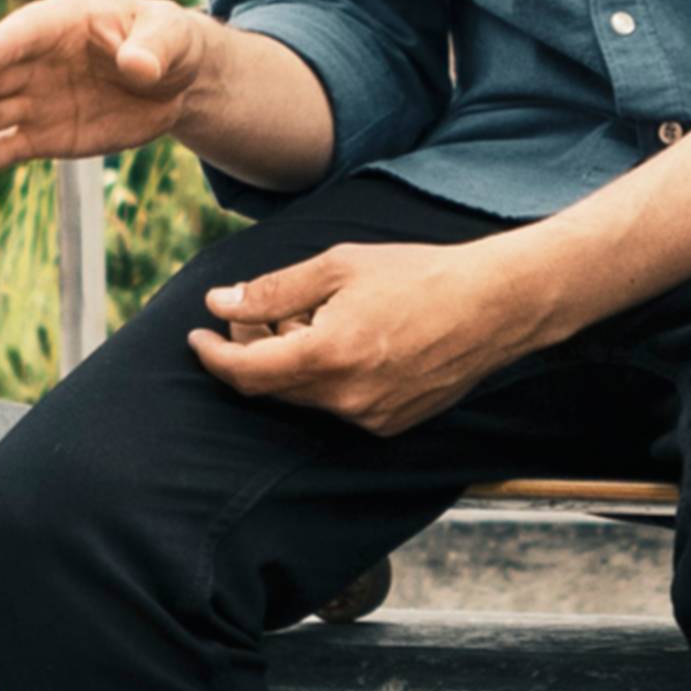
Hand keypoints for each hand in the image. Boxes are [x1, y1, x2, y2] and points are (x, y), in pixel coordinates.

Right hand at [0, 0, 213, 176]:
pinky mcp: (43, 135)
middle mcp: (37, 60)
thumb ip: (152, 48)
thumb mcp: (171, 36)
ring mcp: (36, 99)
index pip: (23, 34)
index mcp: (61, 21)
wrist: (176, 82)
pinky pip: (3, 149)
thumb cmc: (168, 42)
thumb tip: (139, 67)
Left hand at [190, 241, 551, 435]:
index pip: (245, 372)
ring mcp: (371, 417)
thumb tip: (221, 303)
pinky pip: (339, 406)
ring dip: (289, 365)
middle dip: (249, 353)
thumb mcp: (338, 267)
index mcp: (328, 356)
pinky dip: (325, 378)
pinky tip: (343, 341)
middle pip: (270, 388)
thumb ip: (273, 290)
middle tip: (250, 316)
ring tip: (305, 321)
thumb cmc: (418, 274)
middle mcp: (346, 398)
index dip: (213, 356)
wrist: (493, 305)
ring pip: (305, 398)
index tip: (197, 336)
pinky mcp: (392, 423)